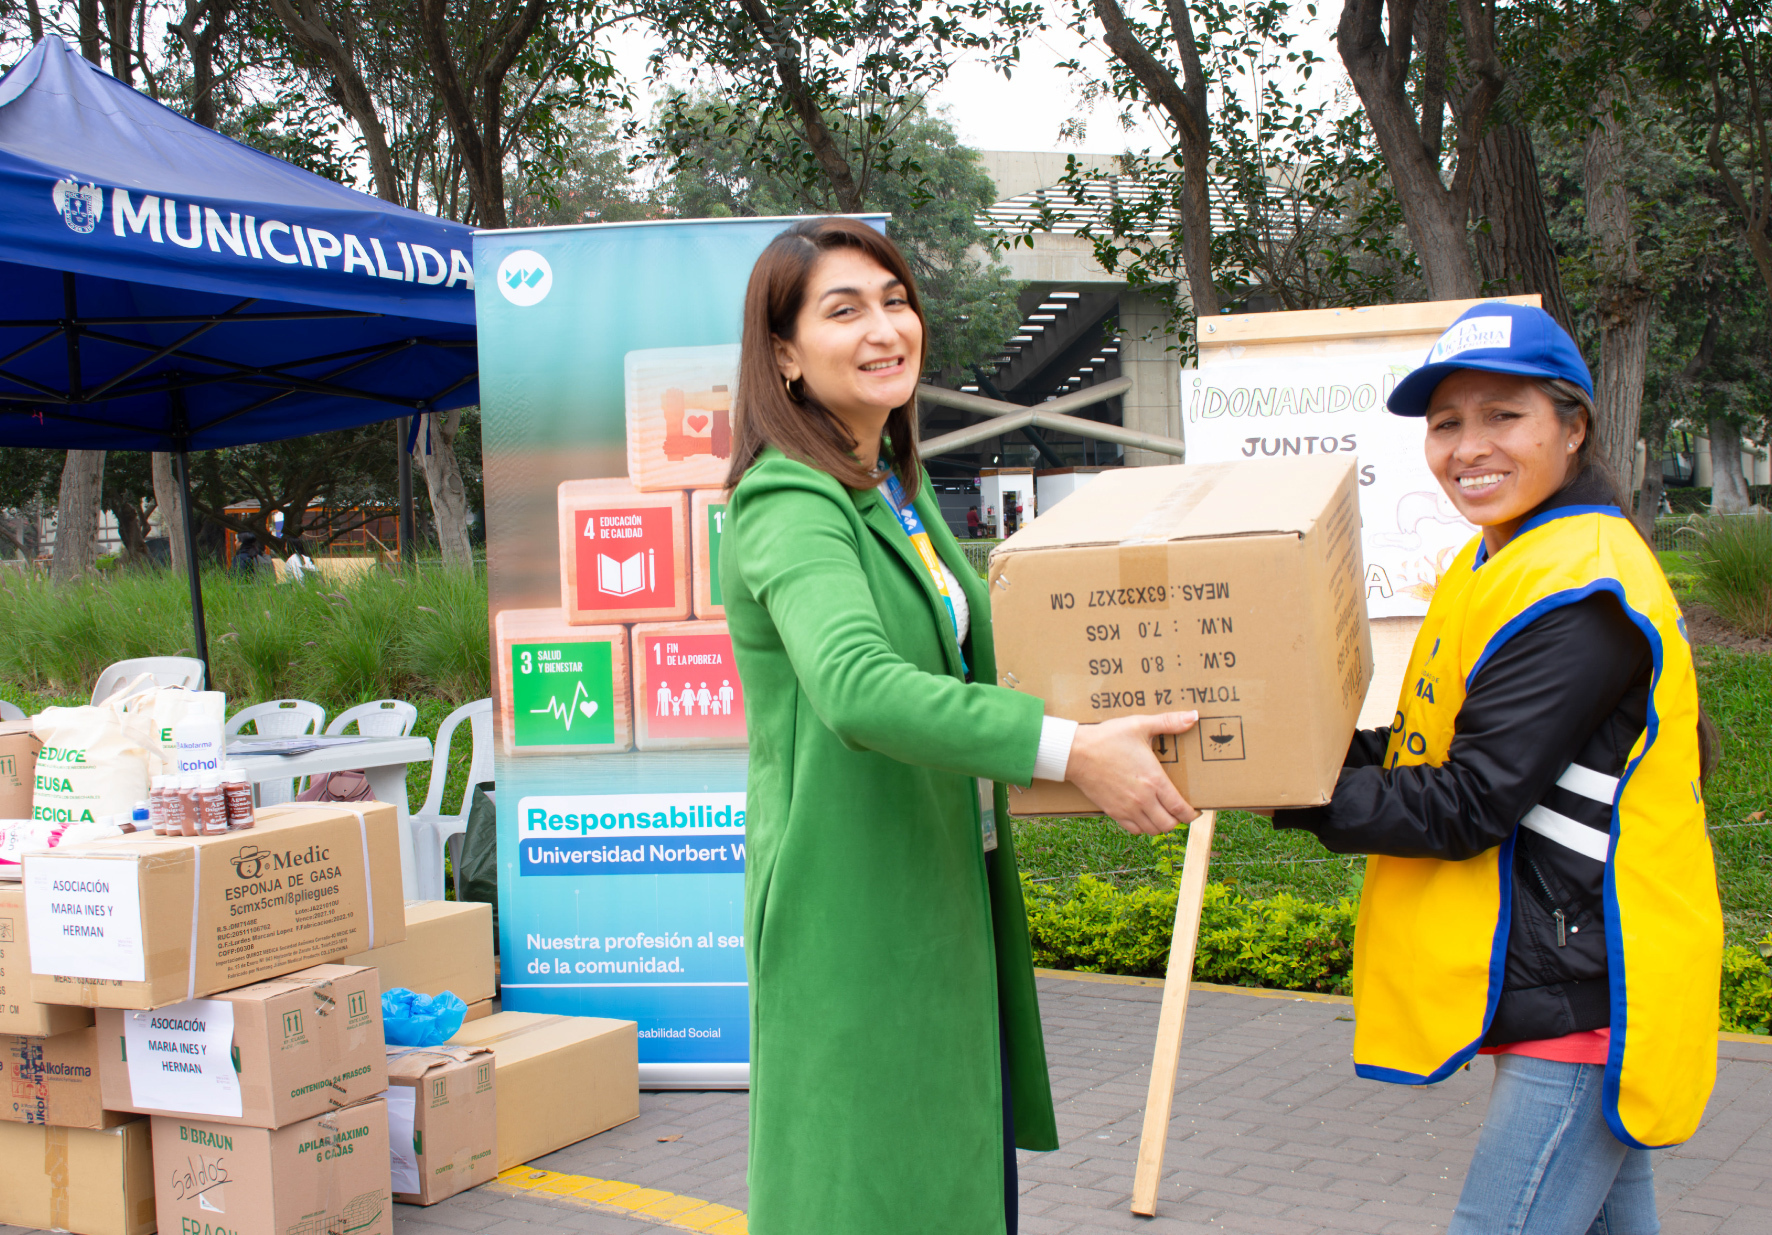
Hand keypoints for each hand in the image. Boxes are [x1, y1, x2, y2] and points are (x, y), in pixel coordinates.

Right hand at [1065, 711, 1200, 835]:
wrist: (1076, 752)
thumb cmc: (1108, 737)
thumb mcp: (1140, 724)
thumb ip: (1169, 722)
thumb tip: (1194, 716)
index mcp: (1154, 780)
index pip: (1181, 808)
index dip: (1192, 813)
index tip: (1195, 809)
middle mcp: (1143, 799)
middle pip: (1169, 824)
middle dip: (1178, 819)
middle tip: (1179, 809)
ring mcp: (1127, 808)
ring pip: (1153, 829)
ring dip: (1161, 824)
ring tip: (1163, 813)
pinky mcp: (1113, 811)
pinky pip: (1134, 829)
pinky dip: (1143, 826)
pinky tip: (1143, 814)